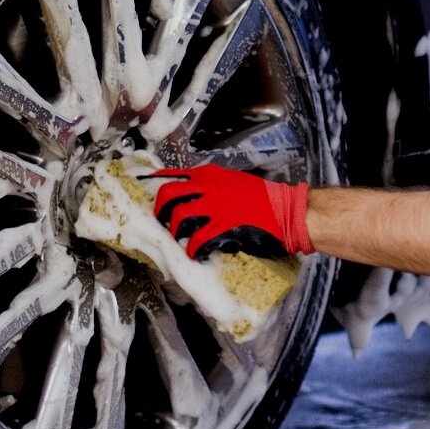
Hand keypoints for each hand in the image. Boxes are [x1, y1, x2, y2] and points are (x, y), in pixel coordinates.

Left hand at [150, 164, 311, 259]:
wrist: (286, 211)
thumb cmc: (263, 198)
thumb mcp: (234, 182)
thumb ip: (212, 186)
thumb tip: (193, 198)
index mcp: (210, 175)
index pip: (173, 174)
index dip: (155, 183)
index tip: (143, 189)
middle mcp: (209, 186)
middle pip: (169, 193)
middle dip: (160, 209)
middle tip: (161, 222)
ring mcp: (215, 206)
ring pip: (179, 215)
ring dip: (174, 230)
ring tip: (178, 239)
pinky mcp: (224, 226)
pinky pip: (198, 238)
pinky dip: (192, 249)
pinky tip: (194, 254)